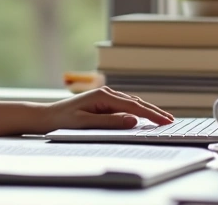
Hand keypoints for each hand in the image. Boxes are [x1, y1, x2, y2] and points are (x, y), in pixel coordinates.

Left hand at [42, 86, 174, 130]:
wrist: (47, 117)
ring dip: (147, 110)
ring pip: (132, 103)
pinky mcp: (103, 103)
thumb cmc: (63, 121)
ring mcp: (105, 97)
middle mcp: (106, 94)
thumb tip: (133, 120)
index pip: (133, 106)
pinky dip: (137, 110)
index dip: (151, 114)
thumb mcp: (86, 124)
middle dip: (154, 111)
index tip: (166, 121)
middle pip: (136, 102)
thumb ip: (109, 122)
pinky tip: (144, 115)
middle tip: (170, 121)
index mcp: (103, 96)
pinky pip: (125, 106)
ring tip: (163, 118)